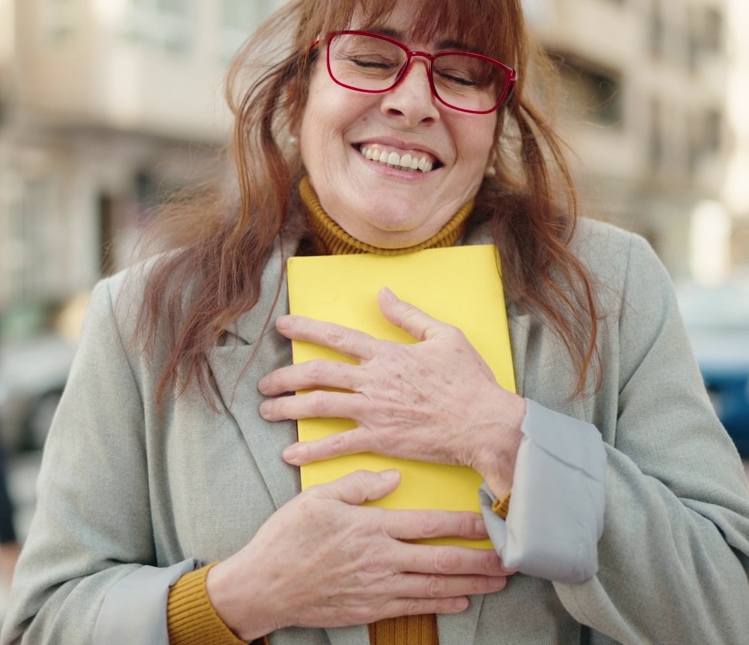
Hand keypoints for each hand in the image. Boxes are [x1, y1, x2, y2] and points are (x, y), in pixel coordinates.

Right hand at [206, 469, 512, 639]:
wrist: (264, 586)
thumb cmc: (287, 539)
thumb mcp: (318, 499)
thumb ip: (359, 487)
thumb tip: (394, 478)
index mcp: (371, 528)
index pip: (429, 525)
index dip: (464, 525)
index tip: (492, 522)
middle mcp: (381, 560)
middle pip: (442, 560)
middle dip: (480, 560)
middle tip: (510, 560)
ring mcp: (377, 588)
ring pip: (435, 586)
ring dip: (470, 583)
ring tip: (497, 582)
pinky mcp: (370, 608)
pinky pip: (415, 607)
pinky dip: (441, 603)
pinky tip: (461, 600)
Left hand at [258, 287, 524, 495]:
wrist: (484, 423)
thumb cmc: (469, 381)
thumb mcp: (444, 336)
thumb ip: (409, 315)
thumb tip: (383, 293)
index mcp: (387, 354)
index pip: (337, 337)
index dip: (306, 329)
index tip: (282, 326)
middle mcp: (373, 381)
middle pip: (317, 373)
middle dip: (285, 376)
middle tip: (265, 382)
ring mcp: (373, 411)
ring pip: (319, 406)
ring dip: (288, 408)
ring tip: (267, 411)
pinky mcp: (379, 439)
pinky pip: (338, 444)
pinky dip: (312, 450)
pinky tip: (290, 454)